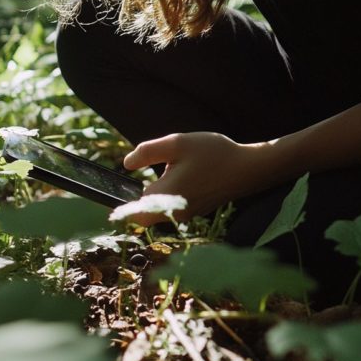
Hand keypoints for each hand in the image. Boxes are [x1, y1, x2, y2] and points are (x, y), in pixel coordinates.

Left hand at [123, 132, 266, 225]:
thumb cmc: (213, 153)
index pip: (133, 212)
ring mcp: (186, 215)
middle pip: (143, 217)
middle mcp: (175, 212)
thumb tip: (126, 164)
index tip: (112, 192)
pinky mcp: (194, 212)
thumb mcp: (177, 144)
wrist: (248, 168)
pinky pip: (171, 209)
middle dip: (136, 201)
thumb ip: (148, 152)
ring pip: (157, 214)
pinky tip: (177, 178)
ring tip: (161, 174)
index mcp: (167, 196)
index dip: (122, 204)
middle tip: (136, 179)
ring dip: (152, 198)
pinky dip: (167, 197)